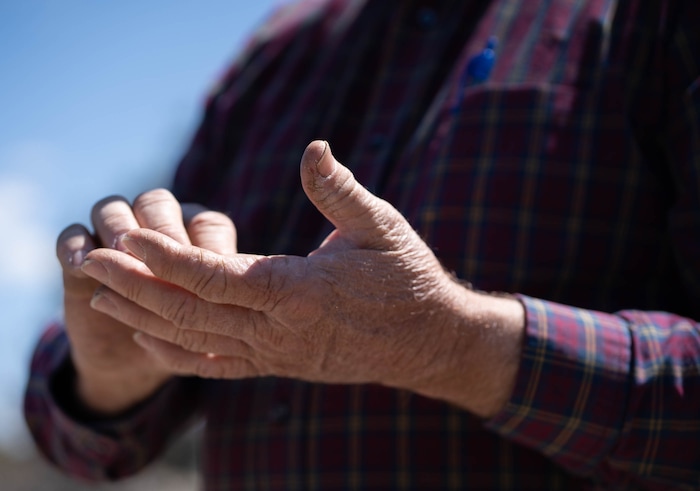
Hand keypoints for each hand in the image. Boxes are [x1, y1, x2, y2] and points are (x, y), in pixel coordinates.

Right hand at [57, 189, 236, 414]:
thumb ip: (248, 295)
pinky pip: (71, 236)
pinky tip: (79, 266)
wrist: (154, 358)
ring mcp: (118, 238)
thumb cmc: (209, 332)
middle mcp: (163, 227)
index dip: (203, 244)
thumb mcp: (234, 316)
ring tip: (115, 257)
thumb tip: (305, 274)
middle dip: (159, 234)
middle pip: (156, 204)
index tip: (211, 267)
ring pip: (112, 209)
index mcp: (205, 237)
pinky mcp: (82, 256)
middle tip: (161, 256)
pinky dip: (73, 245)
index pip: (206, 223)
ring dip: (114, 228)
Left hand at [81, 141, 523, 415]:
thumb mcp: (382, 226)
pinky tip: (146, 337)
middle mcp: (278, 330)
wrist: (426, 341)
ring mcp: (274, 353)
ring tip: (101, 295)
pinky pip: (215, 365)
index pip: (217, 277)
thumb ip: (341, 192)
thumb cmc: (406, 279)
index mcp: (299, 292)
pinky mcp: (277, 364)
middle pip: (191, 311)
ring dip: (144, 316)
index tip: (130, 238)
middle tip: (91, 260)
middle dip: (136, 285)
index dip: (168, 259)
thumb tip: (314, 147)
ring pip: (195, 340)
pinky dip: (175, 353)